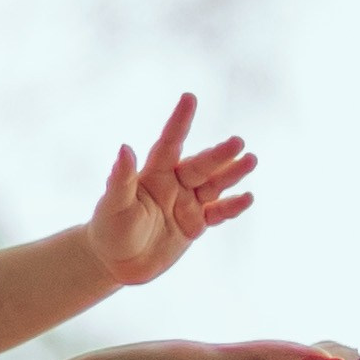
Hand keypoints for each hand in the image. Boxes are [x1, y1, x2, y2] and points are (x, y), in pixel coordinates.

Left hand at [87, 92, 254, 287]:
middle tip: (238, 142)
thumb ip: (121, 178)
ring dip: (232, 173)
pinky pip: (218, 213)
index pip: (169, 143)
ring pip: (214, 185)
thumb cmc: (109, 228)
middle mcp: (173, 184)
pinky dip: (232, 207)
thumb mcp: (113, 204)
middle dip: (218, 155)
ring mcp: (186, 204)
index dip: (179, 121)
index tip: (189, 98)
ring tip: (251, 160)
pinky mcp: (195, 225)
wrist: (116, 262)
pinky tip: (247, 197)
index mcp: (152, 173)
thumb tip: (124, 148)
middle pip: (200, 166)